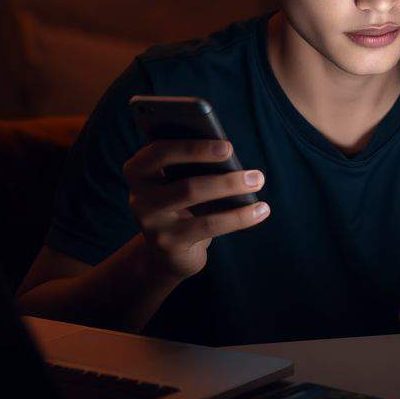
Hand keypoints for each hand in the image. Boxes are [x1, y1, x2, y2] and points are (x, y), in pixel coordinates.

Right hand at [123, 140, 269, 280]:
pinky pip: (209, 226)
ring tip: (258, 182)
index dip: (194, 148)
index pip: (159, 152)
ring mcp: (151, 223)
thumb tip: (227, 154)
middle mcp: (139, 197)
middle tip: (255, 173)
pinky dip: (239, 217)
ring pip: (196, 201)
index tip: (227, 147)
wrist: (167, 252)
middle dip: (223, 176)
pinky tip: (261, 210)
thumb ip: (190, 164)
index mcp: (138, 171)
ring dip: (232, 190)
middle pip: (184, 182)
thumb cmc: (181, 203)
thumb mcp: (179, 181)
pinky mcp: (169, 244)